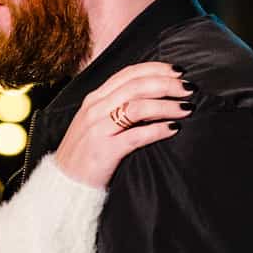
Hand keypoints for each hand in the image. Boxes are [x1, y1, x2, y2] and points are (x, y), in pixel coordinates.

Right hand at [54, 62, 190, 187]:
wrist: (64, 183)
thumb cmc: (86, 154)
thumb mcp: (96, 123)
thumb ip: (116, 107)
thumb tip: (150, 97)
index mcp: (95, 98)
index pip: (129, 73)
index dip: (156, 69)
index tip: (178, 71)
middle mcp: (95, 109)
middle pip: (137, 85)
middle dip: (167, 83)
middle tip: (189, 88)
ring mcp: (98, 128)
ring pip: (138, 106)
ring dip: (167, 104)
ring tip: (186, 108)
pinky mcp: (104, 150)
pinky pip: (136, 135)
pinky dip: (158, 129)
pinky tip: (174, 129)